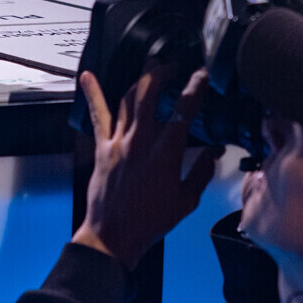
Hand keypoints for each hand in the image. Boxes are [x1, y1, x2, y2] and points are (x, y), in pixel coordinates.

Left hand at [72, 68, 217, 270]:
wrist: (113, 237)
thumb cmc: (150, 222)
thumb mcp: (186, 200)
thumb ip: (202, 172)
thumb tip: (215, 152)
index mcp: (165, 155)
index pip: (183, 111)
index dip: (195, 88)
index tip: (202, 75)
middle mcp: (141, 143)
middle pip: (149, 94)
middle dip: (162, 73)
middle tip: (172, 65)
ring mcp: (118, 143)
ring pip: (128, 100)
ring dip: (140, 79)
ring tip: (150, 68)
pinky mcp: (102, 148)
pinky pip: (98, 117)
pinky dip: (92, 94)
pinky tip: (87, 77)